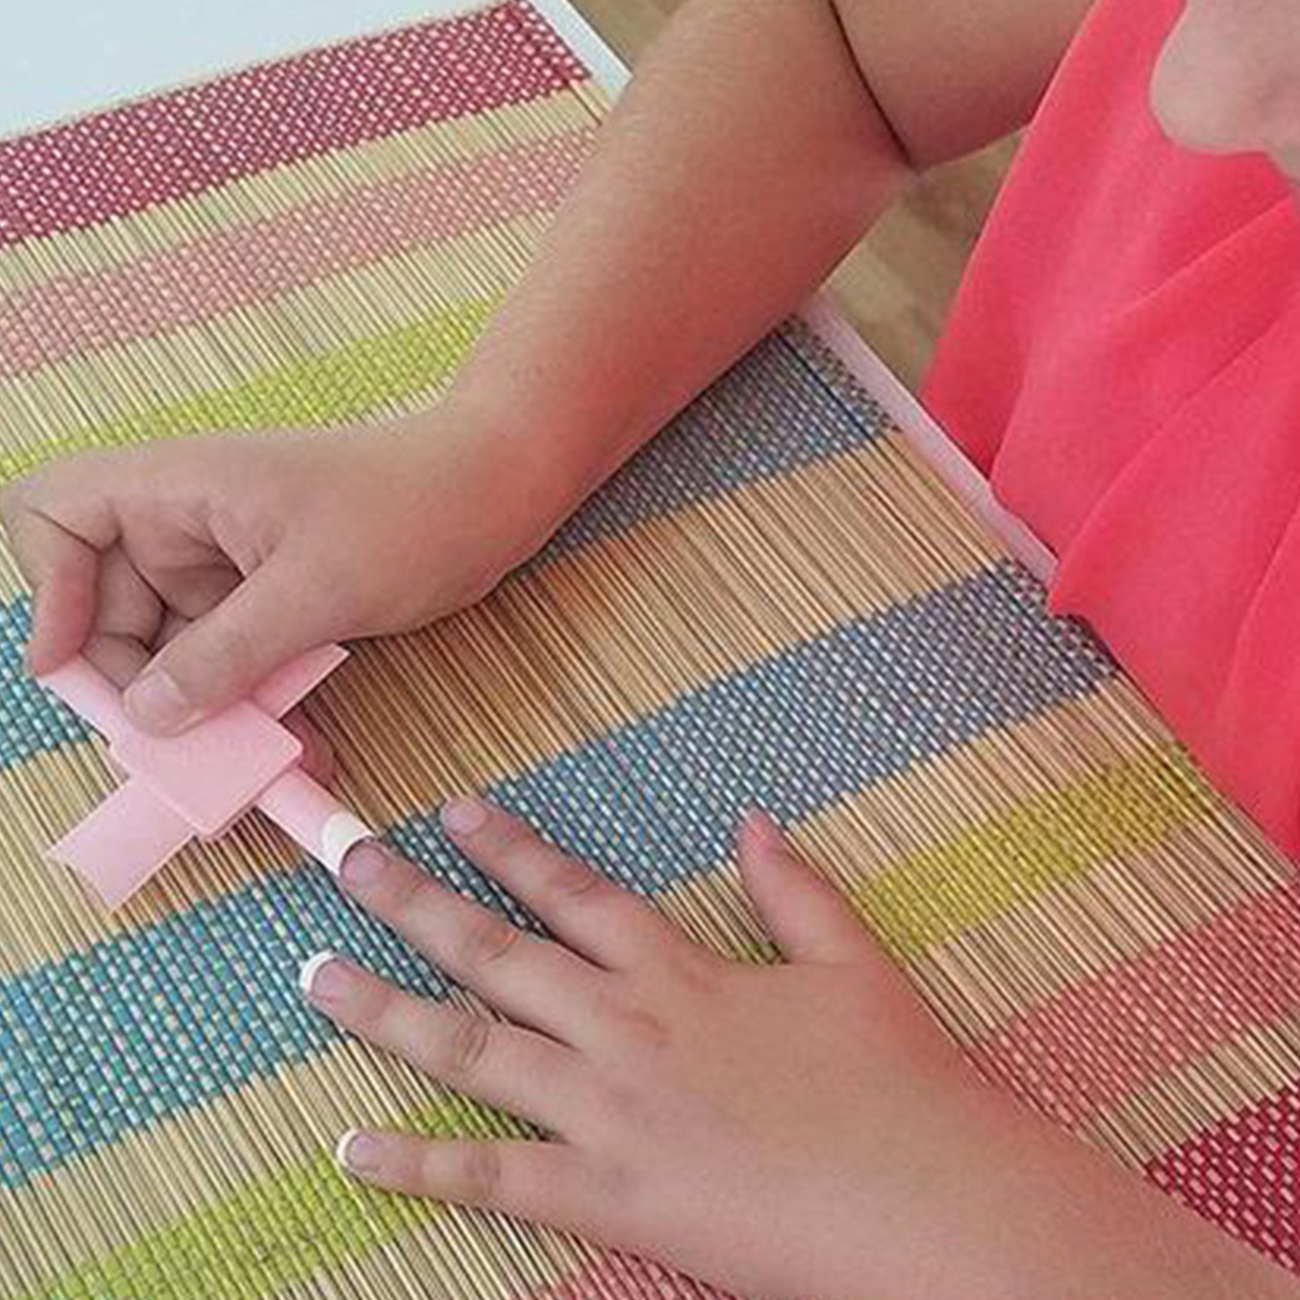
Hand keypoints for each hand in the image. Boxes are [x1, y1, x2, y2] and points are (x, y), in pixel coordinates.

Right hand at [0, 413, 551, 734]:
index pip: (57, 514)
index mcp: (179, 489)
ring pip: (182, 652)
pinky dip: (261, 707)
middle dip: (145, 690)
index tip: (77, 670)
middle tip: (186, 760)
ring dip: (213, 717)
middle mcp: (191, 525)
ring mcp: (233, 565)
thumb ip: (225, 653)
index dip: (51, 592)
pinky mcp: (276, 599)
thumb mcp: (315, 589)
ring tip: (258, 776)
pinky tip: (302, 755)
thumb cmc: (412, 511)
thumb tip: (150, 715)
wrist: (499, 492)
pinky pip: (241, 663)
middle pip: (113, 612)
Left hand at [304, 801, 1016, 1299]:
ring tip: (316, 978)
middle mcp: (629, 1027)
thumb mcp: (853, 964)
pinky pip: (494, 1179)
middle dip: (416, 901)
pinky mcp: (612, 1195)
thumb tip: (752, 819)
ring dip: (387, 1011)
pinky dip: (418, 1165)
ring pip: (475, 1050)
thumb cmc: (899, 1083)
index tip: (457, 812)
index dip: (513, 849)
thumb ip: (795, 889)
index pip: (577, 892)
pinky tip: (352, 1149)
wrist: (927, 1203)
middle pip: (499, 953)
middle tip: (347, 861)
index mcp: (685, 972)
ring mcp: (611, 1111)